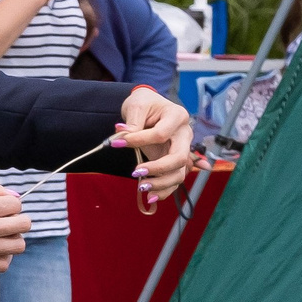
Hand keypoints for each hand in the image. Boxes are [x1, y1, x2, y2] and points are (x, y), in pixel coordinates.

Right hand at [0, 179, 30, 270]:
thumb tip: (12, 194)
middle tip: (4, 218)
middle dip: (17, 218)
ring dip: (13, 238)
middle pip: (24, 225)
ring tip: (0, 234)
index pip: (16, 204)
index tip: (0, 205)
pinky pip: (3, 264)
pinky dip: (3, 256)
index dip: (10, 202)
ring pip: (18, 246)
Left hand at [115, 88, 195, 204]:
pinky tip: (150, 198)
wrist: (149, 108)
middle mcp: (184, 135)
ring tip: (141, 188)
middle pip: (179, 158)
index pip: (161, 134)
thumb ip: (132, 121)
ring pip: (179, 173)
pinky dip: (164, 191)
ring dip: (161, 184)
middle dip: (158, 169)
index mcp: (177, 116)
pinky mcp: (174, 162)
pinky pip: (173, 180)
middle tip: (136, 172)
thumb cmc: (144, 104)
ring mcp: (181, 150)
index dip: (139, 140)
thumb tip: (122, 135)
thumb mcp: (137, 105)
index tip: (117, 143)